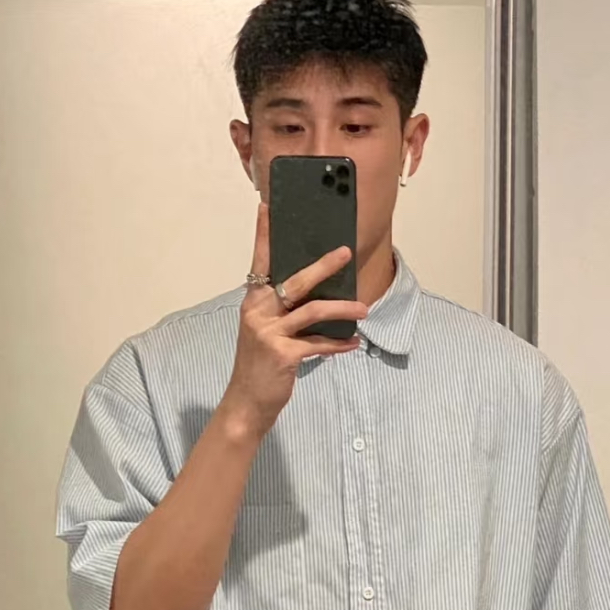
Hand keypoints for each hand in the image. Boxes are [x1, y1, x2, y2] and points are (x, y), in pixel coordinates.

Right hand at [222, 202, 368, 438]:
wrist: (246, 403)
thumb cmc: (259, 366)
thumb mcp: (264, 332)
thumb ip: (282, 312)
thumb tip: (317, 296)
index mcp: (253, 302)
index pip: (260, 262)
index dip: (264, 235)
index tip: (267, 207)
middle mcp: (259, 312)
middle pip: (295, 281)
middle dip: (323, 266)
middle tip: (346, 253)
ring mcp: (270, 333)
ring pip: (313, 311)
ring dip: (342, 309)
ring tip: (363, 310)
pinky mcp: (284, 354)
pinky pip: (319, 344)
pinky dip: (339, 345)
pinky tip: (354, 344)